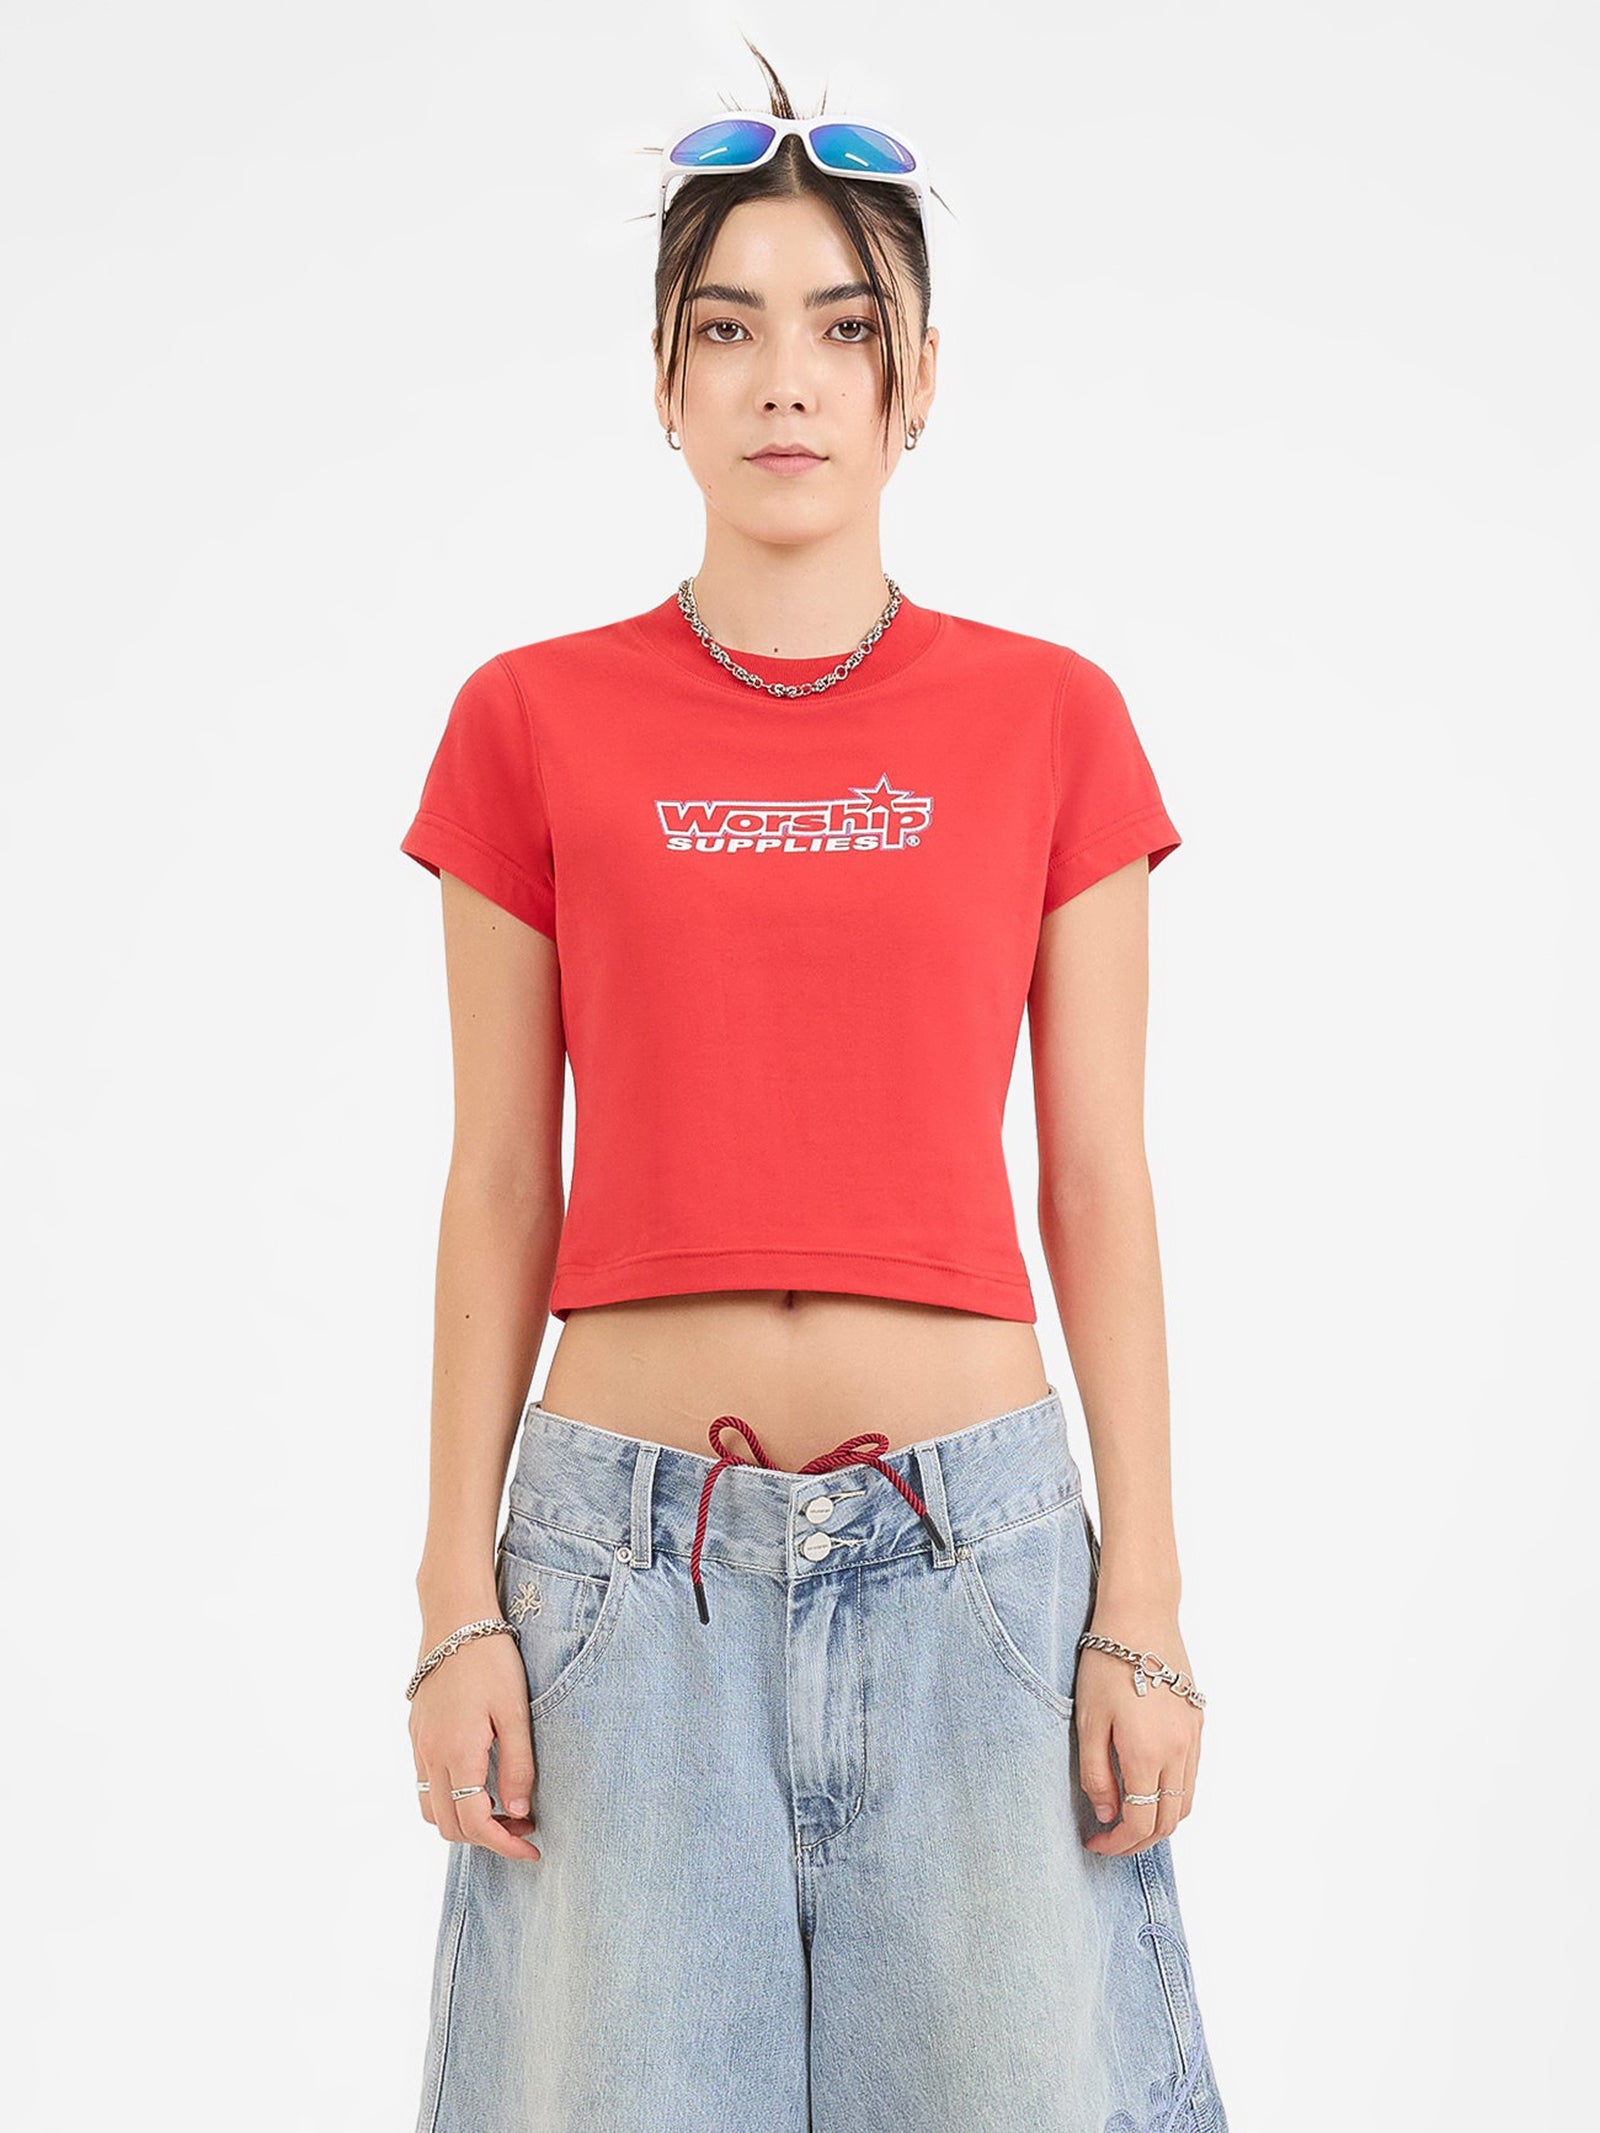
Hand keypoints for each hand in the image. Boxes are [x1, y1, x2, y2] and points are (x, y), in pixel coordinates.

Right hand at [410, 1627, 541, 1860]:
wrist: (455, 1619)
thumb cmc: (492, 1660)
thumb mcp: (515, 1712)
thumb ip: (518, 1767)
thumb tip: (517, 1814)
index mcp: (457, 1752)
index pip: (474, 1823)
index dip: (504, 1845)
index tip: (532, 1850)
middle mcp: (430, 1755)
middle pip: (448, 1825)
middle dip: (486, 1837)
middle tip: (523, 1826)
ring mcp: (418, 1744)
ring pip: (430, 1809)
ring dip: (463, 1820)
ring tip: (501, 1807)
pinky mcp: (416, 1733)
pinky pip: (425, 1783)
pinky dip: (449, 1798)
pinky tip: (479, 1781)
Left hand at [1075, 1613, 1203, 1854]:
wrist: (1140, 1617)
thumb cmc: (1105, 1664)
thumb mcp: (1087, 1720)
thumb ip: (1096, 1773)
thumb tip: (1107, 1815)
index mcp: (1146, 1755)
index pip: (1139, 1823)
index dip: (1117, 1844)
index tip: (1094, 1844)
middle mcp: (1178, 1752)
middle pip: (1168, 1821)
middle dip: (1139, 1841)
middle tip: (1110, 1840)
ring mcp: (1193, 1738)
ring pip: (1186, 1802)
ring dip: (1160, 1820)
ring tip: (1128, 1817)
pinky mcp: (1198, 1723)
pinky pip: (1192, 1774)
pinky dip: (1174, 1794)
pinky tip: (1148, 1785)